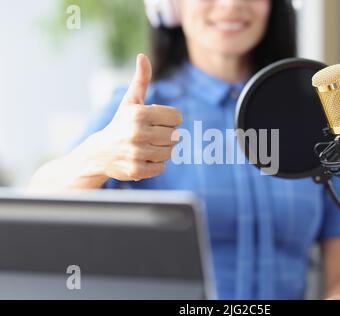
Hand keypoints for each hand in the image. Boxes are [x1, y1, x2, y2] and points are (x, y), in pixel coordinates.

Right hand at [91, 53, 182, 181]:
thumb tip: (142, 56)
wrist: (99, 153)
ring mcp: (136, 153)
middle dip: (166, 136)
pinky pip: (160, 168)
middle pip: (175, 136)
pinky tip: (143, 159)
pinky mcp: (136, 170)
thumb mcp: (130, 101)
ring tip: (147, 147)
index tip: (157, 122)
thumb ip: (141, 80)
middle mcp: (137, 133)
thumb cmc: (121, 124)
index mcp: (139, 113)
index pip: (177, 117)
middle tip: (151, 136)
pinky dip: (155, 165)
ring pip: (169, 153)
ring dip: (162, 151)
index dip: (169, 120)